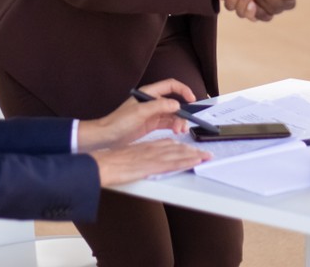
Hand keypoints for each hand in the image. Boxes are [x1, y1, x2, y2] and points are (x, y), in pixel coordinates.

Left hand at [76, 78, 195, 151]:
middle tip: (184, 124)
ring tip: (180, 131)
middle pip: (173, 102)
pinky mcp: (151, 124)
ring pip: (172, 114)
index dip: (183, 90)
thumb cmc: (118, 122)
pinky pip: (167, 123)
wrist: (107, 136)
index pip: (170, 86)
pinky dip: (173, 126)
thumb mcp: (140, 112)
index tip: (192, 99)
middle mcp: (152, 102)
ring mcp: (152, 113)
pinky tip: (176, 132)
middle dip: (181, 112)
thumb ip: (159, 106)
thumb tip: (176, 104)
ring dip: (178, 121)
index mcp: (148, 94)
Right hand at [91, 138, 210, 185]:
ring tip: (206, 156)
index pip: (168, 144)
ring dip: (194, 154)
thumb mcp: (127, 155)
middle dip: (191, 150)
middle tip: (205, 152)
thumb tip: (143, 161)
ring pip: (178, 153)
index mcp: (146, 146)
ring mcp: (153, 156)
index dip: (180, 146)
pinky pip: (173, 162)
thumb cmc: (111, 161)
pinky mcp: (153, 164)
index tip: (190, 149)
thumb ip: (138, 156)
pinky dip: (186, 160)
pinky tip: (196, 160)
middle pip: (176, 147)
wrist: (103, 163)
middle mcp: (152, 148)